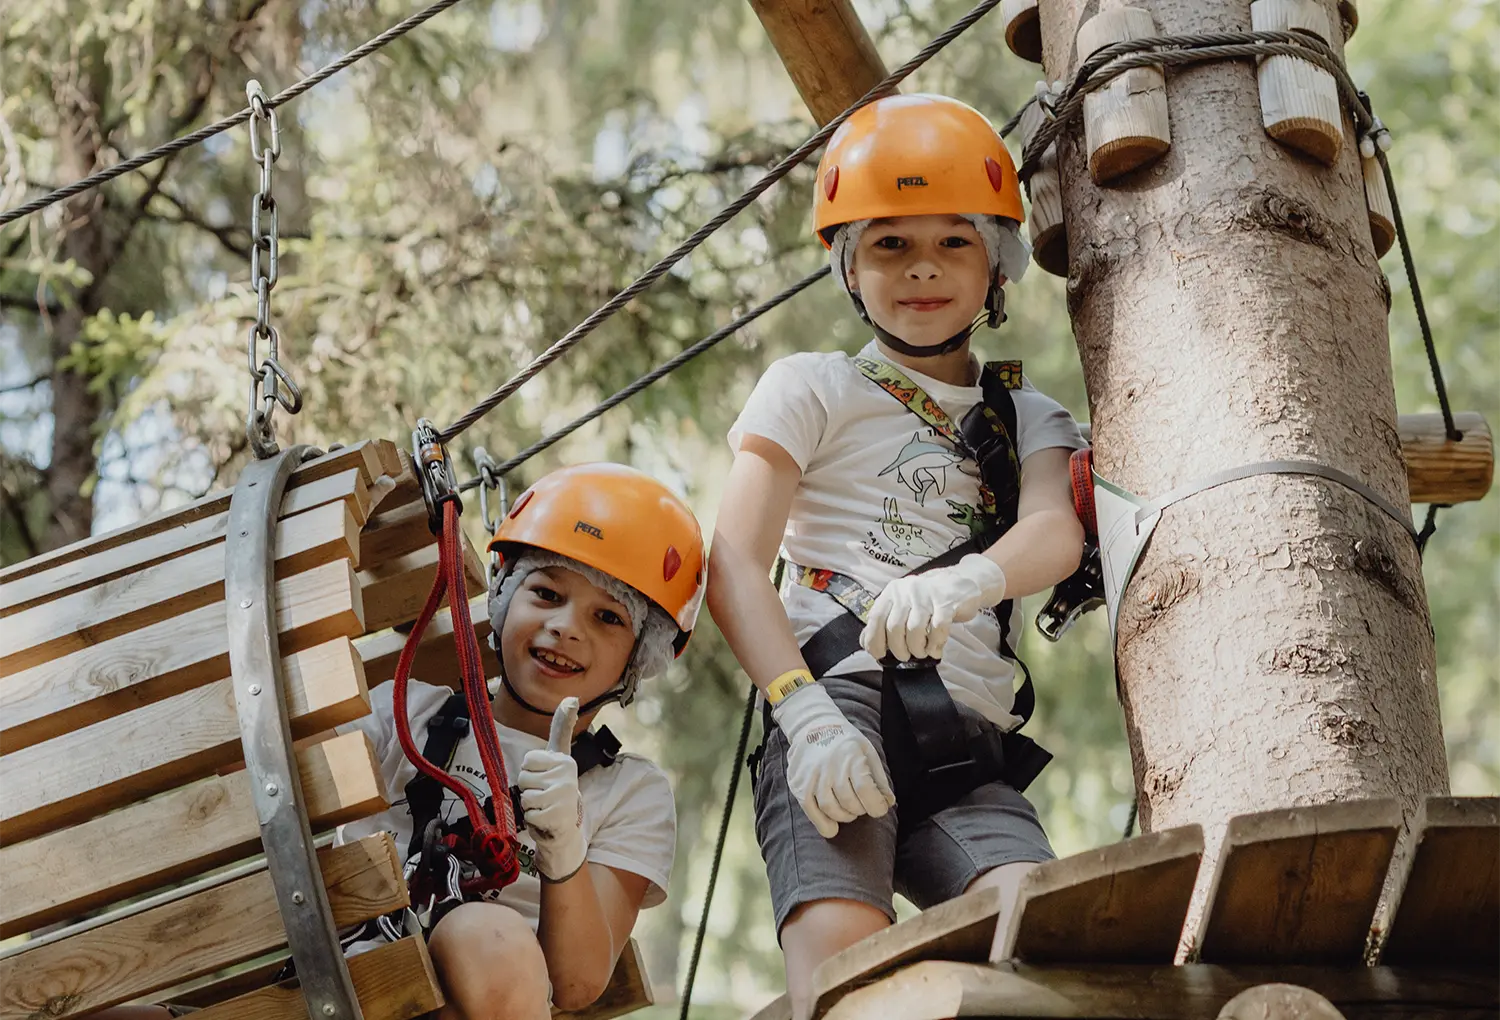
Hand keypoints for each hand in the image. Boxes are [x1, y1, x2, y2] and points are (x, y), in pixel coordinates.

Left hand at [518, 697, 585, 880]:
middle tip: (544, 797)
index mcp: (564, 760)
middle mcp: (566, 774)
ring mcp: (562, 795)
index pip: (529, 760)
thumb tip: (571, 697)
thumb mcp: (559, 759)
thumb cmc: (557, 792)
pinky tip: (545, 820)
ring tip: (544, 808)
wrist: (566, 830)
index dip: (531, 771)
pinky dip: (532, 820)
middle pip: (523, 777)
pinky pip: (528, 812)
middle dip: (528, 789)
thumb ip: (562, 728)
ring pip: (524, 795)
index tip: (546, 778)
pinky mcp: (555, 814)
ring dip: (530, 805)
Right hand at [772, 684, 894, 838]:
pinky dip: (823, 824)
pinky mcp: (799, 785)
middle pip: (849, 802)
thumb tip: (888, 802)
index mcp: (851, 758)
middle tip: (862, 804)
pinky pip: (811, 811)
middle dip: (861, 809)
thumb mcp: (868, 751)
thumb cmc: (845, 741)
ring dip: (845, 816)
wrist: (813, 725)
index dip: (876, 806)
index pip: (865, 791)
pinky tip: (833, 827)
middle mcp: (830, 768)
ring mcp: (813, 777)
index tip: (880, 808)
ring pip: (831, 809)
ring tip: (849, 809)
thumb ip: (879, 778)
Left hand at [861, 554, 1006, 661]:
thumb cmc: (928, 599)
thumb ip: (885, 621)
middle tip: (905, 656)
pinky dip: (935, 643)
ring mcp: (927, 596)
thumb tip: (866, 642)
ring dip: (917, 648)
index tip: (879, 654)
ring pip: (914, 629)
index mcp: (892, 592)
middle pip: (894, 627)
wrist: (961, 583)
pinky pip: (937, 628)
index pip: (875, 618)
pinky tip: (935, 648)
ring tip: (922, 652)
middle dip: (898, 649)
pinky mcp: (947, 603)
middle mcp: (907, 591)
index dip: (874, 640)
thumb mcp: (903, 604)